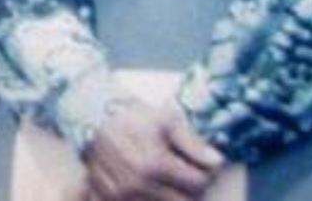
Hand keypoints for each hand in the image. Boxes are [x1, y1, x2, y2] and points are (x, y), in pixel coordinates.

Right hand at [85, 102, 224, 200]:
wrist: (93, 119)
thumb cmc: (134, 118)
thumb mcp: (166, 121)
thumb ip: (193, 143)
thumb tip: (217, 162)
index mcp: (155, 164)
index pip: (199, 183)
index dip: (204, 173)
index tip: (198, 164)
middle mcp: (139, 185)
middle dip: (190, 188)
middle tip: (183, 172)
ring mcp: (123, 196)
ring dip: (171, 196)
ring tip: (166, 178)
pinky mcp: (110, 200)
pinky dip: (150, 199)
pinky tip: (150, 187)